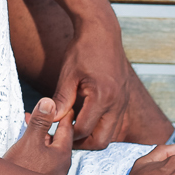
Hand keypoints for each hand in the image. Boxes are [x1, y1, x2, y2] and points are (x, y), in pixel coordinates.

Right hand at [4, 98, 73, 174]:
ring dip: (40, 134)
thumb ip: (41, 121)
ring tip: (29, 123)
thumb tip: (50, 101)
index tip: (64, 101)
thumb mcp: (30, 141)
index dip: (64, 112)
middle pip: (59, 138)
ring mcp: (52, 174)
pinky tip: (25, 145)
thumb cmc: (21, 170)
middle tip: (43, 109)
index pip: (68, 128)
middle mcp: (61, 165)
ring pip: (49, 148)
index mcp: (62, 154)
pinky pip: (42, 157)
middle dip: (50, 123)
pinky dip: (36, 146)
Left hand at [53, 16, 139, 149]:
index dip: (66, 133)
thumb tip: (52, 120)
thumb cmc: (83, 49)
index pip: (84, 130)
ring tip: (72, 128)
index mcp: (103, 97)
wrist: (102, 31)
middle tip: (64, 137)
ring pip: (110, 134)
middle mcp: (117, 103)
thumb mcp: (68, 75)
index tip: (54, 127)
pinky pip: (113, 122)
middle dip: (82, 144)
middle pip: (101, 140)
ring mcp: (123, 101)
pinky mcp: (123, 98)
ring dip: (92, 136)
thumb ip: (61, 100)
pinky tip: (84, 118)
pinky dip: (99, 126)